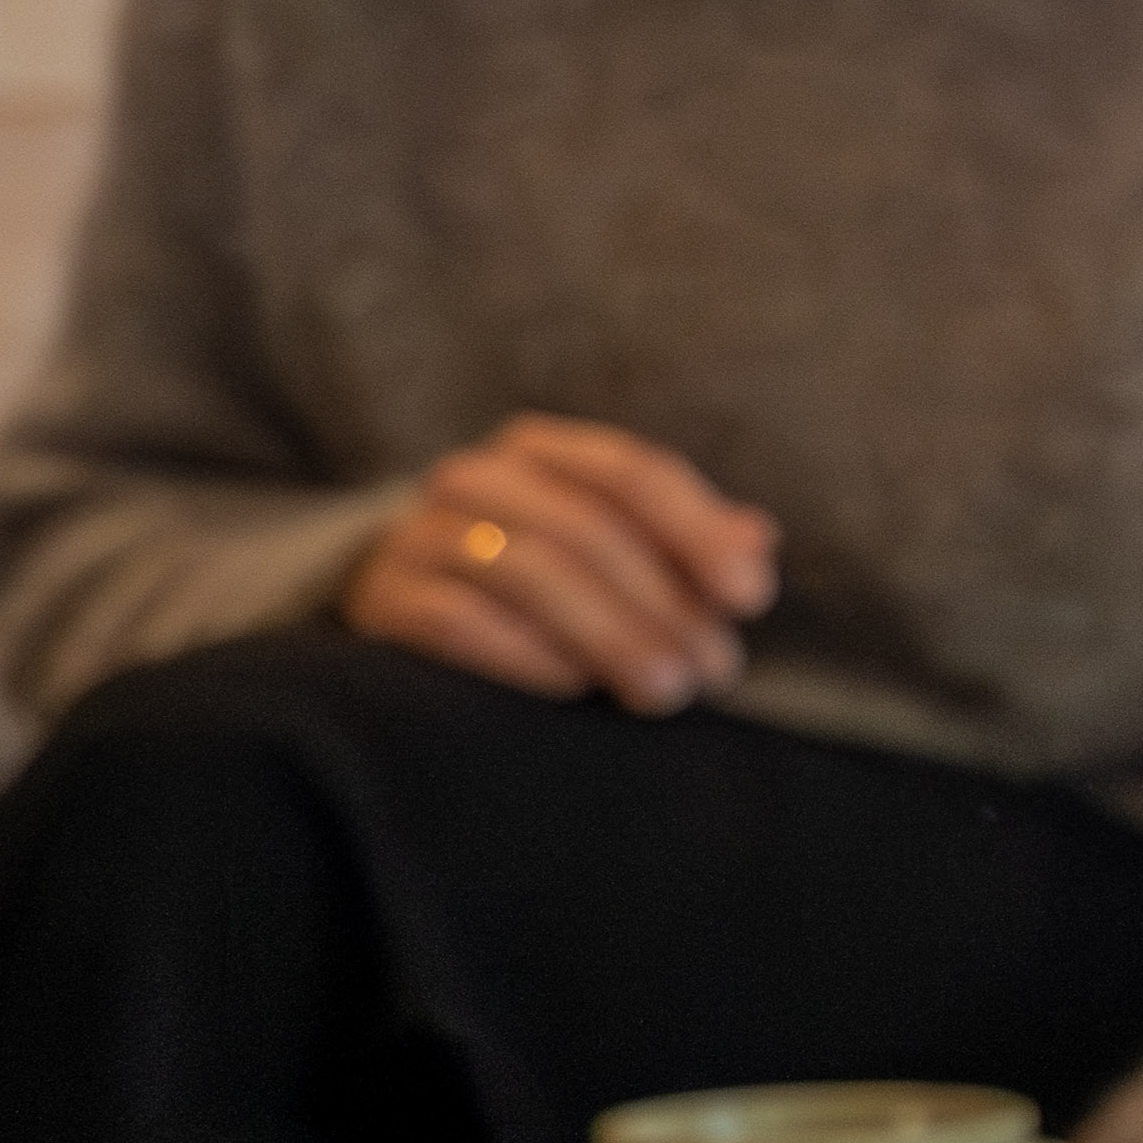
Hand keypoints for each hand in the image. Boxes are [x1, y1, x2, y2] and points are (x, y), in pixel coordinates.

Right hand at [342, 414, 780, 711]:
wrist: (404, 613)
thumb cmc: (540, 584)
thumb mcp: (618, 554)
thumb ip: (687, 545)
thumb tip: (758, 543)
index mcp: (542, 451)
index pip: (631, 473)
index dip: (698, 531)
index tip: (751, 596)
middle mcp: (476, 477)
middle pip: (588, 529)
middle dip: (663, 605)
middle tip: (713, 671)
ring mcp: (420, 534)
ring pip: (529, 572)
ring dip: (610, 635)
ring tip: (664, 691)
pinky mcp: (385, 598)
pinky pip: (459, 620)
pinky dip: (526, 654)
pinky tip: (573, 686)